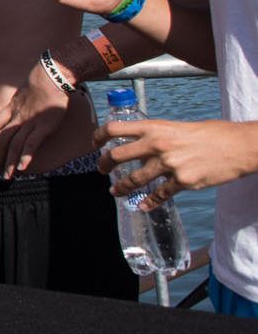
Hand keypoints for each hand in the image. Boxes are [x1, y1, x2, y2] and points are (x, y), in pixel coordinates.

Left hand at [0, 69, 73, 177]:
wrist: (51, 76)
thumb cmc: (42, 83)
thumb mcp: (25, 92)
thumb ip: (21, 101)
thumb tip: (24, 103)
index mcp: (12, 108)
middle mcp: (17, 118)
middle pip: (2, 139)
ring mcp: (29, 123)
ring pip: (15, 145)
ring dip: (9, 162)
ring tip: (6, 176)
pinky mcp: (43, 126)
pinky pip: (32, 144)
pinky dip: (25, 156)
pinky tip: (21, 168)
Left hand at [98, 117, 257, 201]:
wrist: (240, 146)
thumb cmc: (213, 134)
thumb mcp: (179, 127)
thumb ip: (158, 136)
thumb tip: (142, 146)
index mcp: (155, 127)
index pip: (114, 129)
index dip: (98, 137)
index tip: (94, 144)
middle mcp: (158, 145)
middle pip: (116, 156)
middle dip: (104, 165)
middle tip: (101, 170)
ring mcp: (169, 164)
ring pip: (134, 179)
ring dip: (121, 187)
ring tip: (115, 191)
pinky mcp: (183, 181)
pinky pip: (159, 195)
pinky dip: (149, 202)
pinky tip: (143, 206)